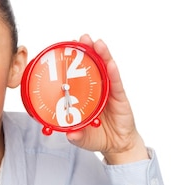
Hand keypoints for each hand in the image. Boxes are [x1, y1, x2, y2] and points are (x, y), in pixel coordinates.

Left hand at [66, 34, 149, 164]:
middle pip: (92, 67)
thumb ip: (76, 136)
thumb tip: (70, 134)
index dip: (72, 64)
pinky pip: (116, 83)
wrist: (118, 145)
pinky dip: (113, 72)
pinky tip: (110, 63)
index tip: (64, 50)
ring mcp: (109, 92)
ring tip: (96, 43)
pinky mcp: (120, 97)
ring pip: (105, 70)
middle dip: (87, 51)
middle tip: (80, 38)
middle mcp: (96, 91)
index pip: (77, 77)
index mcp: (84, 97)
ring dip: (101, 55)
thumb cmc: (98, 137)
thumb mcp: (82, 138)